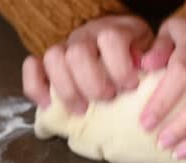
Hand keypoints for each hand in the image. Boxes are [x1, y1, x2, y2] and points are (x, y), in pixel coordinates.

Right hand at [22, 15, 153, 113]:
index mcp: (112, 30)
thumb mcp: (150, 50)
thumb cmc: (135, 53)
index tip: (131, 86)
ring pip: (53, 58)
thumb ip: (152, 55)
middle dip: (92, 82)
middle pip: (78, 53)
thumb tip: (145, 65)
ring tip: (82, 109)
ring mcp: (65, 46)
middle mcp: (85, 35)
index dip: (120, 66)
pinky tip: (47, 104)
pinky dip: (35, 86)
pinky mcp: (49, 61)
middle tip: (107, 98)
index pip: (110, 39)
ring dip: (67, 89)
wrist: (117, 41)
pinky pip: (32, 67)